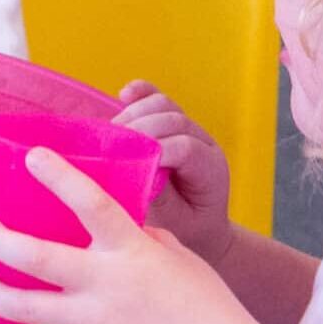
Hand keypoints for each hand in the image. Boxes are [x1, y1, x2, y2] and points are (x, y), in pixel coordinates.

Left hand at [0, 146, 275, 323]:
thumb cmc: (206, 307)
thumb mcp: (178, 257)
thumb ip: (145, 239)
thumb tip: (125, 228)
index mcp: (131, 250)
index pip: (91, 202)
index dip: (59, 176)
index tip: (33, 156)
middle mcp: (105, 283)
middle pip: (36, 256)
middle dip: (1, 241)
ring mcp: (93, 322)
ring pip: (24, 306)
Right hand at [109, 81, 234, 264]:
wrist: (202, 227)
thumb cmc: (188, 229)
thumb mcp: (176, 223)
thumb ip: (159, 196)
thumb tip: (135, 169)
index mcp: (210, 170)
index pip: (184, 147)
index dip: (155, 149)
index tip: (128, 162)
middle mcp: (204, 143)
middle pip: (173, 119)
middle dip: (139, 130)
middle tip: (111, 147)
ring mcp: (190, 130)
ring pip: (164, 105)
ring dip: (135, 114)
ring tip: (112, 133)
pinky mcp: (172, 124)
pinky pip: (157, 99)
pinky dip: (141, 94)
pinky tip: (124, 95)